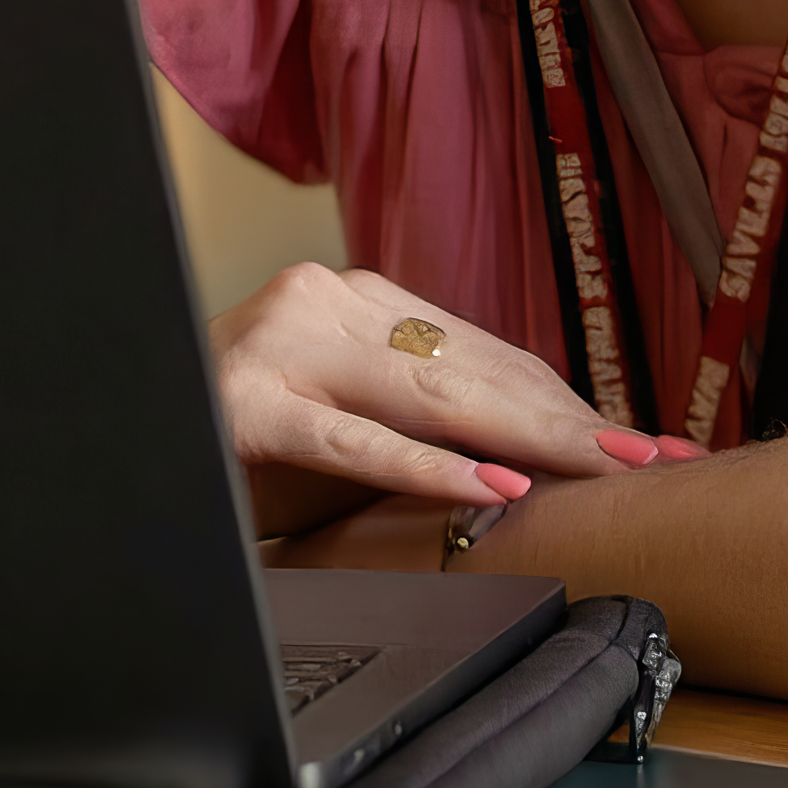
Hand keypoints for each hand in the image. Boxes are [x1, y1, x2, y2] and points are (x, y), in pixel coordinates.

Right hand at [211, 263, 665, 531]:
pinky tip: (493, 488)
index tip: (645, 443)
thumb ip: (422, 418)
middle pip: (473, 370)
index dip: (571, 400)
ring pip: (429, 394)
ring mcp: (282, 345)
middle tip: (654, 459)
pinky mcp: (248, 405)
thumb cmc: (244, 444)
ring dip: (529, 437)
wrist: (132, 428)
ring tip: (603, 467)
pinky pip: (355, 441)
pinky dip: (430, 467)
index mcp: (355, 299)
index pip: (486, 354)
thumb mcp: (347, 422)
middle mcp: (324, 301)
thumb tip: (542, 461)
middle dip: (573, 420)